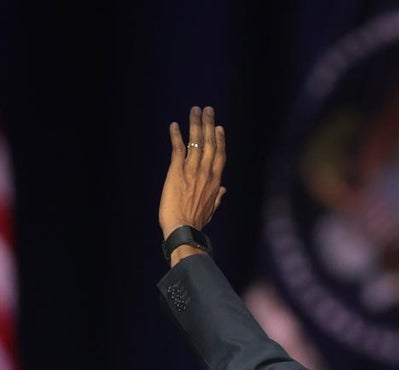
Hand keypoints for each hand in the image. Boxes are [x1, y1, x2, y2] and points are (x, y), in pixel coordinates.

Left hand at [159, 105, 226, 264]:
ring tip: (195, 110)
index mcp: (215, 182)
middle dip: (209, 125)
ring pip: (196, 142)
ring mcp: (192, 170)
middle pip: (209, 143)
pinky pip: (177, 149)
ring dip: (195, 124)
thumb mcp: (211, 210)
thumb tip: (224, 190)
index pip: (220, 156)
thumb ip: (218, 198)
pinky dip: (176, 136)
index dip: (220, 140)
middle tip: (208, 110)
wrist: (183, 229)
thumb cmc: (196, 223)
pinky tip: (174, 125)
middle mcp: (205, 172)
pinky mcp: (176, 171)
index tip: (220, 128)